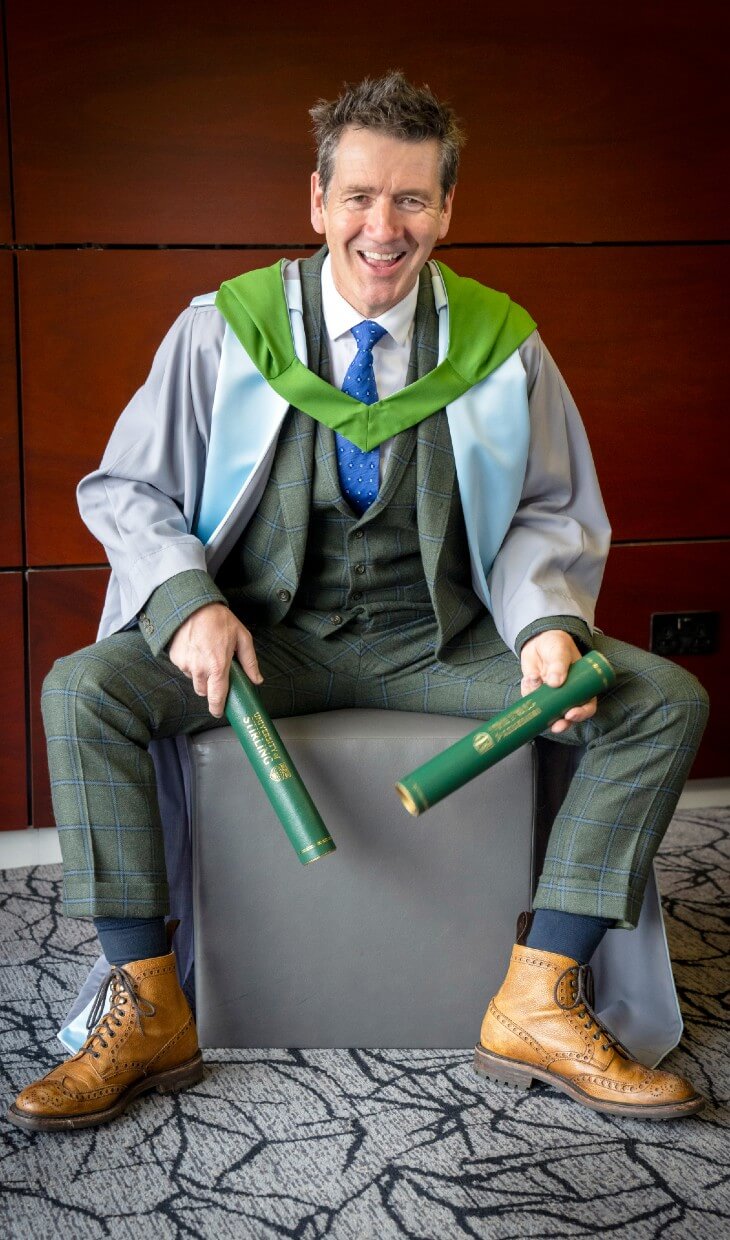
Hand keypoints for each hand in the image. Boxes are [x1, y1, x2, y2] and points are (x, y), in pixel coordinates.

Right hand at [167, 603, 262, 717]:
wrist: (193, 605)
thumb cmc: (220, 620)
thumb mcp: (242, 638)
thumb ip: (250, 662)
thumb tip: (257, 680)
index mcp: (218, 666)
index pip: (216, 697)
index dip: (218, 708)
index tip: (219, 712)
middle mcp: (199, 669)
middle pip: (203, 690)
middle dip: (211, 686)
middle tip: (217, 671)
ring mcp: (185, 664)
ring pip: (194, 679)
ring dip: (200, 674)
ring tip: (206, 654)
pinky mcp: (175, 658)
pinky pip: (184, 668)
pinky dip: (190, 663)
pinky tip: (196, 649)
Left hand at [520, 630, 596, 733]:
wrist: (538, 640)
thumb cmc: (556, 644)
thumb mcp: (560, 649)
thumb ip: (559, 663)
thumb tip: (555, 682)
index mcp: (582, 686)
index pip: (587, 705)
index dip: (582, 713)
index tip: (571, 714)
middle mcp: (567, 695)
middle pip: (568, 717)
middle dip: (562, 724)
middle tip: (556, 726)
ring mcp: (550, 696)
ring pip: (548, 713)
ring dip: (542, 713)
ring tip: (537, 699)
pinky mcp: (535, 693)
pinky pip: (530, 699)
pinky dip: (528, 692)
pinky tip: (530, 678)